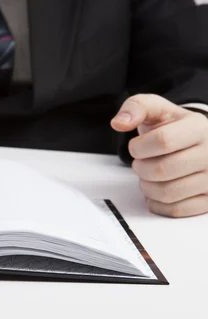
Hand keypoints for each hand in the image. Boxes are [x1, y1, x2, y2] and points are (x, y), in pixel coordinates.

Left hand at [111, 94, 207, 217]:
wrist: (194, 141)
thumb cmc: (172, 126)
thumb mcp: (156, 108)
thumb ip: (136, 107)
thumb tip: (119, 123)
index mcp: (199, 128)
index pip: (163, 141)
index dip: (139, 147)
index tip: (136, 147)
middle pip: (162, 170)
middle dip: (140, 168)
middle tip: (140, 163)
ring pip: (168, 193)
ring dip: (147, 187)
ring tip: (148, 176)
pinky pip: (176, 210)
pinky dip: (158, 203)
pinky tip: (157, 189)